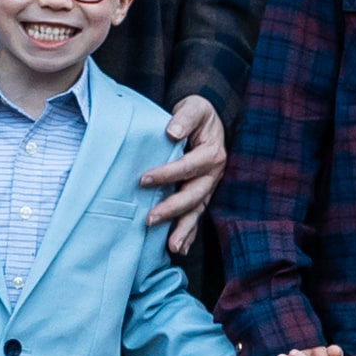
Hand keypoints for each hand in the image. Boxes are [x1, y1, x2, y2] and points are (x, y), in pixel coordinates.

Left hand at [141, 94, 228, 243]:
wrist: (206, 120)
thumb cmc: (197, 114)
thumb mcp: (194, 107)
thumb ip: (185, 117)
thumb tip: (173, 132)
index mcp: (212, 154)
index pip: (188, 167)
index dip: (167, 174)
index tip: (143, 179)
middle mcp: (212, 175)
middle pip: (194, 196)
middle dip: (172, 209)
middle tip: (149, 219)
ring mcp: (208, 187)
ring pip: (197, 211)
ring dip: (184, 229)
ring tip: (172, 246)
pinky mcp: (201, 195)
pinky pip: (195, 216)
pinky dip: (189, 233)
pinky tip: (178, 248)